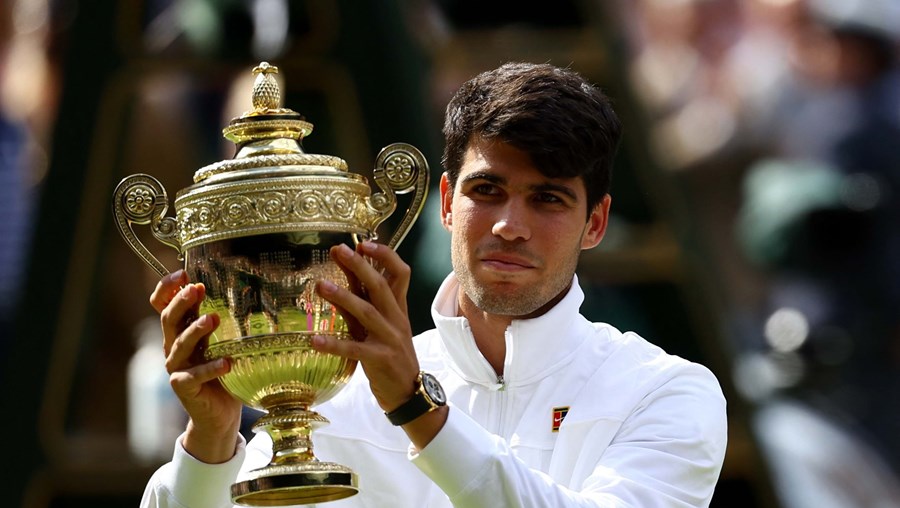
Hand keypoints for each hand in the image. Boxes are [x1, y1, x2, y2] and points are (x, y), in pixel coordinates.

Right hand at [150, 270, 241, 462]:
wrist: (220, 413)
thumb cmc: (223, 372)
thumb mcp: (222, 341)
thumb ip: (220, 320)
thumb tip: (239, 287)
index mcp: (181, 331)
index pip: (162, 304)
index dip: (166, 288)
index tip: (182, 273)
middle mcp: (173, 346)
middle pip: (168, 319)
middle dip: (181, 302)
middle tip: (197, 288)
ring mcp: (177, 368)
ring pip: (179, 344)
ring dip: (195, 330)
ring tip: (213, 319)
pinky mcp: (184, 388)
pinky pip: (192, 376)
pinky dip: (210, 368)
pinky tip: (227, 363)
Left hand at [312, 242, 420, 412]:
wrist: (408, 391)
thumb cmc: (390, 354)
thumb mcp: (379, 325)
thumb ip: (364, 302)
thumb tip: (347, 274)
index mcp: (398, 308)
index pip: (400, 273)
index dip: (385, 256)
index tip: (363, 244)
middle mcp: (396, 319)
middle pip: (381, 286)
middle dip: (360, 266)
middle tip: (338, 250)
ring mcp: (389, 339)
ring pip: (367, 312)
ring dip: (343, 297)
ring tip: (320, 286)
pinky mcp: (380, 359)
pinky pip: (354, 348)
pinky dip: (334, 344)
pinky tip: (314, 339)